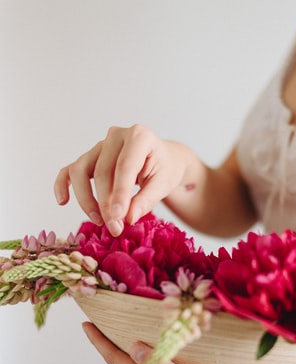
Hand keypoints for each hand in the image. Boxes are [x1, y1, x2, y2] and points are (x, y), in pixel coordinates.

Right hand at [54, 125, 191, 235]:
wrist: (163, 159)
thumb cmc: (165, 170)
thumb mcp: (163, 184)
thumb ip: (146, 200)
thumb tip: (127, 218)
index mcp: (140, 136)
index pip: (125, 166)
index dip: (120, 193)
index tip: (119, 218)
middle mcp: (116, 135)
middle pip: (102, 171)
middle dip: (106, 204)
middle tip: (115, 228)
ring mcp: (100, 145)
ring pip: (81, 170)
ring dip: (86, 199)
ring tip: (99, 221)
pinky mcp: (90, 157)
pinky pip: (70, 170)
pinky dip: (63, 184)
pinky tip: (62, 201)